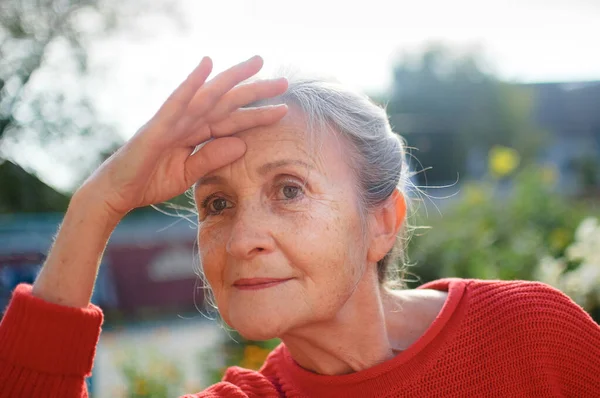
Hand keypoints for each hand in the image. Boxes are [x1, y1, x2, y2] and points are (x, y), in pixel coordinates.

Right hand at [79, 55, 287, 219]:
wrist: (116, 193)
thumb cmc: (149, 181)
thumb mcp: (189, 173)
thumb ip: (213, 157)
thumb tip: (243, 144)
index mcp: (196, 133)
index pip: (233, 121)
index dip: (258, 115)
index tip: (284, 109)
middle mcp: (187, 120)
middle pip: (226, 102)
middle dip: (254, 91)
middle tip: (283, 81)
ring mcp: (172, 120)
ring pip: (208, 95)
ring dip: (232, 78)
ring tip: (257, 63)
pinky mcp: (157, 126)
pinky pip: (176, 102)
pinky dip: (191, 83)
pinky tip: (207, 65)